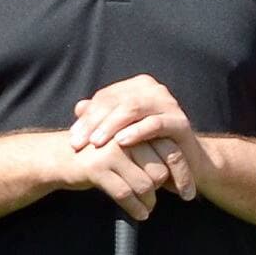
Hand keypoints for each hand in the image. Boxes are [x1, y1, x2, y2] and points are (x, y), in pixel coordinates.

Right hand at [53, 124, 174, 221]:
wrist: (59, 156)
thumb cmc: (99, 154)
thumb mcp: (125, 147)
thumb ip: (149, 152)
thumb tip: (179, 175)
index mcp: (136, 127)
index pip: (171, 151)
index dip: (182, 175)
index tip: (188, 193)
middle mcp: (125, 136)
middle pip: (159, 172)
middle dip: (162, 191)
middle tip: (160, 201)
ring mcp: (111, 151)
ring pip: (144, 185)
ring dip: (148, 202)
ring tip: (148, 208)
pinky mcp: (97, 168)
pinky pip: (125, 194)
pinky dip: (135, 209)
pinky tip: (140, 214)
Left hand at [71, 75, 206, 207]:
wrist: (183, 166)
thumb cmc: (147, 149)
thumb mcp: (120, 134)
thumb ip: (102, 120)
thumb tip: (79, 107)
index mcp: (137, 87)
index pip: (106, 97)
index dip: (87, 118)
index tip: (72, 139)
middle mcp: (153, 90)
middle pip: (116, 100)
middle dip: (94, 123)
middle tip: (79, 143)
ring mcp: (168, 103)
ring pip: (133, 108)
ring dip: (111, 126)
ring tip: (96, 143)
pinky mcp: (180, 121)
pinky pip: (155, 123)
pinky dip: (136, 132)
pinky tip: (121, 142)